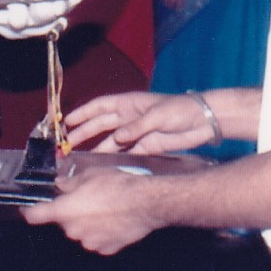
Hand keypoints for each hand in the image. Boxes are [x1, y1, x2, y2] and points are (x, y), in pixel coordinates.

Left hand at [23, 167, 161, 253]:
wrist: (146, 203)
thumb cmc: (117, 186)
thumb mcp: (89, 175)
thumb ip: (69, 183)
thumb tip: (60, 186)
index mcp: (64, 211)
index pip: (34, 216)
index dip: (29, 211)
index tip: (28, 208)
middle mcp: (73, 230)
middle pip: (63, 222)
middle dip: (70, 212)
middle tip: (85, 199)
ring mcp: (89, 242)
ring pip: (80, 231)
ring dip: (86, 222)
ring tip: (104, 208)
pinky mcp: (105, 249)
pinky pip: (97, 240)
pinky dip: (101, 232)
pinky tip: (113, 220)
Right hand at [64, 91, 212, 153]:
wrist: (203, 122)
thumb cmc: (180, 110)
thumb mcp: (157, 115)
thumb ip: (136, 127)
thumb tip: (117, 138)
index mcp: (129, 103)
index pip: (100, 106)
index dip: (82, 113)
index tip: (66, 122)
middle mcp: (129, 117)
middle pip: (101, 125)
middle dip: (83, 134)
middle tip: (66, 146)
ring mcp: (137, 133)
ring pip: (111, 141)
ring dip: (97, 149)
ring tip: (81, 160)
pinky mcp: (146, 146)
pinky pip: (126, 153)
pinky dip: (115, 159)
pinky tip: (104, 168)